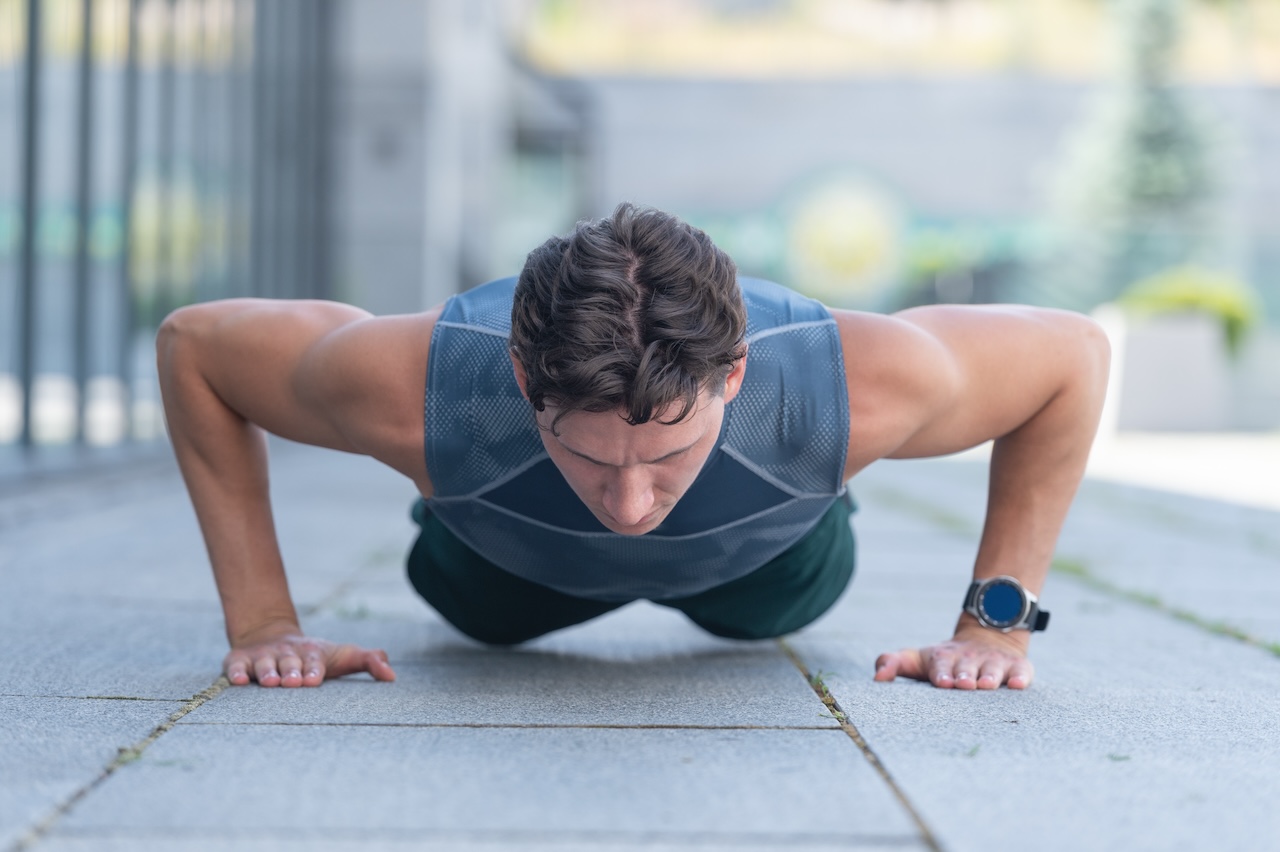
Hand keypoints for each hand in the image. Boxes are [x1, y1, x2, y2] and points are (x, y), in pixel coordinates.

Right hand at [223, 626, 396, 687]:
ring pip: (263, 664)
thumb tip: (392, 676)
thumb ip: (369, 661)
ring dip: (266, 672)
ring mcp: (262, 657)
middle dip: (292, 671)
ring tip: (269, 682)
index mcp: (311, 654)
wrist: (271, 635)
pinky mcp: (239, 661)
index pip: (314, 661)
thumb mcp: (343, 656)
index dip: (314, 669)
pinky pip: (235, 667)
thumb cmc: (315, 657)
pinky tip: (238, 681)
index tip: (315, 679)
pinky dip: (235, 673)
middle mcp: (287, 654)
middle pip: (289, 662)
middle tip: (294, 682)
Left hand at [873, 622, 1033, 689]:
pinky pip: (1021, 671)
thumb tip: (877, 678)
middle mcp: (969, 658)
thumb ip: (893, 663)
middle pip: (967, 667)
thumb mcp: (917, 659)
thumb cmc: (944, 661)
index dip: (941, 672)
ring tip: (987, 685)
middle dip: (965, 675)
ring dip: (990, 676)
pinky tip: (1018, 684)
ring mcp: (993, 661)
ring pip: (992, 668)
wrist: (985, 638)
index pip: (941, 664)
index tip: (941, 682)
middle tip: (963, 685)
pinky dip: (1021, 677)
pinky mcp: (1016, 666)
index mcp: (944, 657)